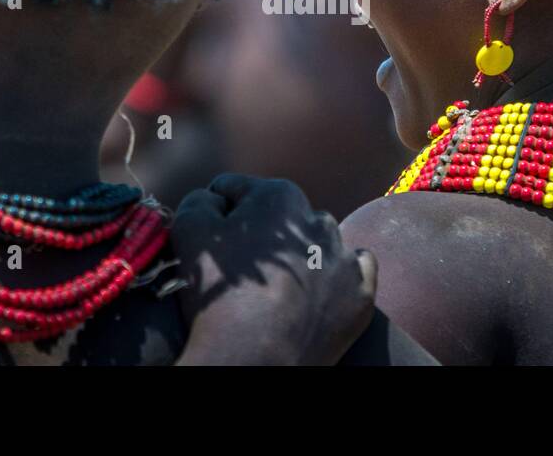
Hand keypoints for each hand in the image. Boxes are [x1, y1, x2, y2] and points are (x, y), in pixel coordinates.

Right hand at [171, 175, 376, 364]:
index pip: (237, 191)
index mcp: (278, 196)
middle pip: (280, 218)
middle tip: (243, 271)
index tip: (212, 243)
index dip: (217, 215)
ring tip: (277, 289)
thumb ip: (200, 200)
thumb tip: (213, 200)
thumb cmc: (221, 296)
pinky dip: (337, 278)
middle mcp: (319, 219)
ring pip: (318, 243)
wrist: (256, 360)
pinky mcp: (361, 292)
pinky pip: (355, 271)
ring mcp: (345, 257)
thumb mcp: (190, 232)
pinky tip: (317, 294)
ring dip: (300, 256)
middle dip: (262, 236)